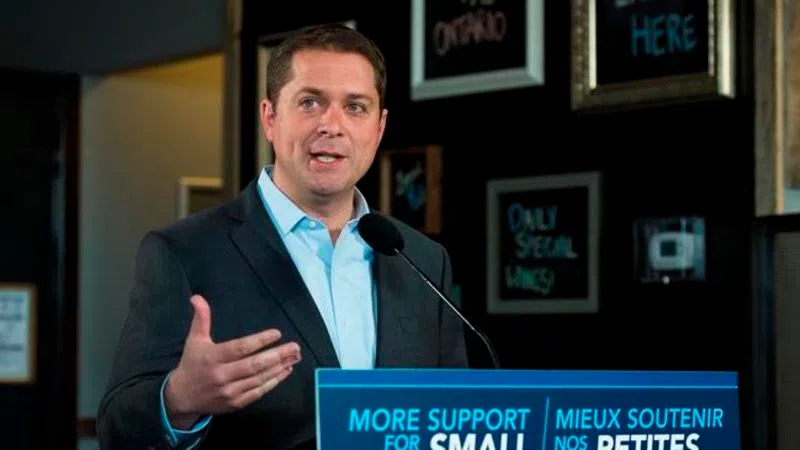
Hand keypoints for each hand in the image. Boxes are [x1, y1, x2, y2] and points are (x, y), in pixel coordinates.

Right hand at [164, 294, 300, 426]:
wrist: (181, 397)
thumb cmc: (192, 364)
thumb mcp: (194, 340)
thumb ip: (201, 318)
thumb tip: (197, 297)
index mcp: (212, 357)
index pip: (240, 348)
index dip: (259, 341)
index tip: (277, 333)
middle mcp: (221, 375)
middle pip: (254, 365)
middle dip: (277, 355)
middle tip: (295, 347)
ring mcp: (229, 391)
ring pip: (259, 379)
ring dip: (279, 368)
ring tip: (294, 357)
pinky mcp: (235, 403)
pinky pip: (258, 392)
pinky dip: (273, 382)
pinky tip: (285, 371)